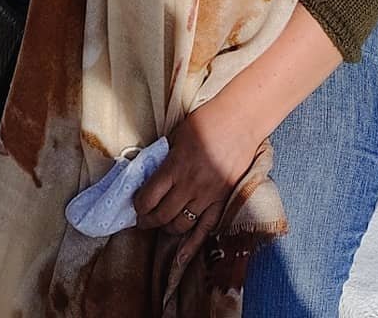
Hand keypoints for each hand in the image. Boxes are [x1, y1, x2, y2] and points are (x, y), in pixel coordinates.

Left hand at [134, 96, 266, 270]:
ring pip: (181, 225)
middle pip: (162, 215)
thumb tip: (148, 174)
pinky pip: (206, 229)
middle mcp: (190, 185)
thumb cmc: (207, 121)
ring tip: (162, 224)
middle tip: (143, 220)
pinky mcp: (223, 200)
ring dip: (167, 228)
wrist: (241, 120)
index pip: (149, 197)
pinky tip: (181, 258)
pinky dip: (192, 245)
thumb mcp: (177, 134)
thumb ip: (164, 156)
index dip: (138, 205)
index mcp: (175, 166)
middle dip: (148, 221)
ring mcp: (208, 195)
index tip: (135, 205)